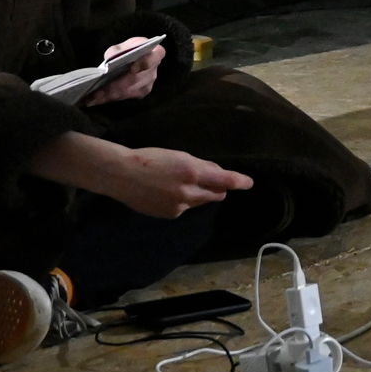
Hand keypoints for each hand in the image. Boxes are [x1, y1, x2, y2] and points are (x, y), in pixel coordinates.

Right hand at [51, 139, 251, 218]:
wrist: (122, 175)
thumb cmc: (149, 159)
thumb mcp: (178, 156)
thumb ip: (200, 166)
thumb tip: (218, 173)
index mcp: (192, 172)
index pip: (224, 180)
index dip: (239, 181)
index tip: (249, 183)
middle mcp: (189, 191)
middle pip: (216, 194)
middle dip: (217, 188)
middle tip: (210, 180)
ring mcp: (180, 206)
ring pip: (200, 201)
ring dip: (199, 194)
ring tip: (177, 182)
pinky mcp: (170, 215)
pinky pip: (184, 207)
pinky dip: (182, 200)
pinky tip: (165, 192)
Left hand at [80, 37, 163, 107]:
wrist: (137, 57)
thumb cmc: (131, 49)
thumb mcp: (124, 45)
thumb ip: (117, 49)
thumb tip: (110, 57)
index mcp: (155, 53)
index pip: (154, 58)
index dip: (144, 63)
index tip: (132, 69)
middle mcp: (154, 71)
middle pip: (134, 80)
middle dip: (113, 88)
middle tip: (95, 93)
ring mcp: (148, 84)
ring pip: (127, 91)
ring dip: (108, 96)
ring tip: (91, 98)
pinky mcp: (141, 93)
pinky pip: (124, 96)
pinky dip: (109, 98)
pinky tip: (96, 99)